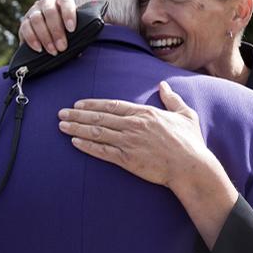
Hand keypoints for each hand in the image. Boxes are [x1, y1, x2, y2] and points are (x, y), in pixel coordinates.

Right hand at [19, 0, 77, 55]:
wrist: (51, 36)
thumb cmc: (68, 32)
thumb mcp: (75, 29)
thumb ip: (80, 32)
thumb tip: (84, 47)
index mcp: (62, 1)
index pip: (65, 2)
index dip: (68, 14)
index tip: (72, 29)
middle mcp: (47, 3)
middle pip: (50, 12)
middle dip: (57, 31)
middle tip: (62, 47)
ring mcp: (34, 11)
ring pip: (37, 20)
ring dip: (45, 37)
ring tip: (53, 51)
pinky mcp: (24, 22)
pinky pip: (25, 28)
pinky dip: (32, 39)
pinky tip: (39, 49)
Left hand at [57, 81, 214, 187]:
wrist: (190, 166)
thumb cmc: (190, 142)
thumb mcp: (185, 115)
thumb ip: (172, 99)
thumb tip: (164, 85)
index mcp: (145, 113)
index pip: (112, 106)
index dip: (93, 105)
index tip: (78, 104)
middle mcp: (134, 125)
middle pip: (99, 118)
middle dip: (77, 115)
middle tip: (61, 113)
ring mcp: (129, 142)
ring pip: (97, 133)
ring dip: (77, 129)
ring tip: (62, 126)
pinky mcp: (127, 160)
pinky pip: (102, 151)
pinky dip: (87, 146)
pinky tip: (75, 143)